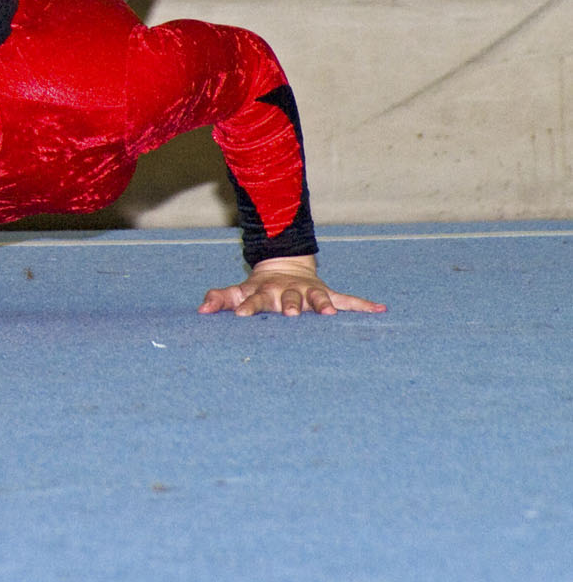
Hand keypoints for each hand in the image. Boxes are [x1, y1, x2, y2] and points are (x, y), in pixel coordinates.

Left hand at [199, 255, 386, 317]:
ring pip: (317, 297)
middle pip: (289, 299)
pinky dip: (363, 305)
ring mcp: (308, 291)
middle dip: (290, 306)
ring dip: (323, 304)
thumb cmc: (259, 287)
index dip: (248, 307)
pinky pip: (347, 300)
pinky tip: (381, 310)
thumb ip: (220, 299)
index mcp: (264, 292)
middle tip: (291, 315)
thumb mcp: (238, 292)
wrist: (284, 265)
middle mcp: (288, 291)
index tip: (242, 316)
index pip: (253, 300)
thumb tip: (201, 312)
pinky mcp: (327, 293)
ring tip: (330, 313)